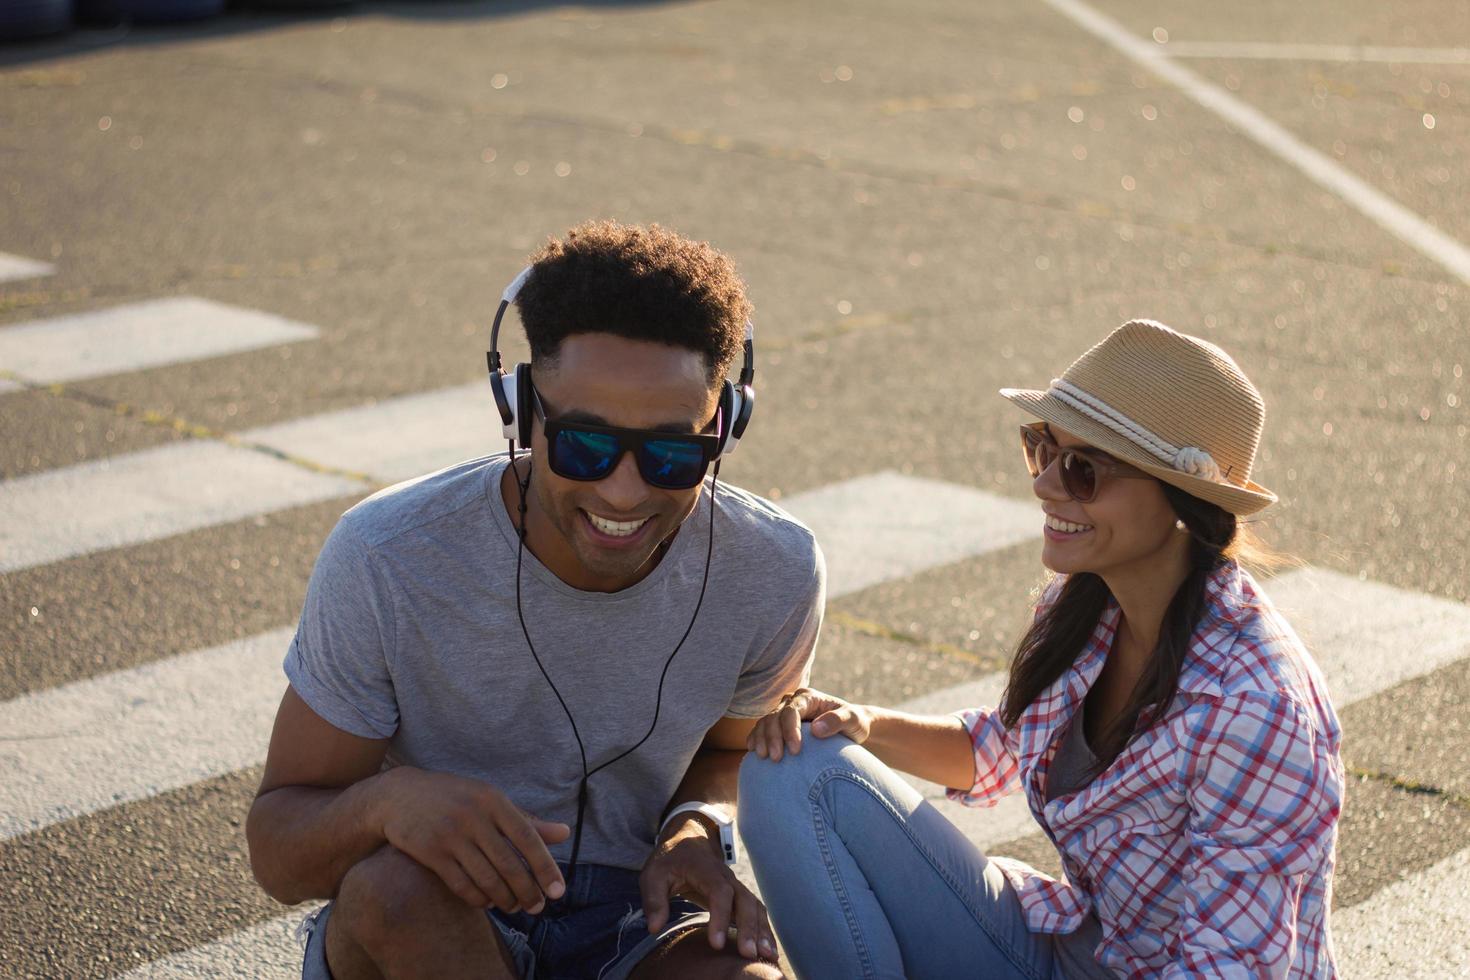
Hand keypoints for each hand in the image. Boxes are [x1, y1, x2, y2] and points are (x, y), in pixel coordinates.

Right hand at [378, 767, 569, 912]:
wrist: (400, 795)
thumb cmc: (456, 798)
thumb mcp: (490, 800)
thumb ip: (526, 820)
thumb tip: (565, 833)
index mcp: (493, 799)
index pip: (527, 837)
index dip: (545, 866)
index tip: (558, 891)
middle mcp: (473, 816)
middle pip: (508, 863)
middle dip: (527, 891)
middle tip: (537, 907)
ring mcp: (450, 834)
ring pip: (486, 878)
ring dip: (505, 899)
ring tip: (515, 907)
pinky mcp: (431, 852)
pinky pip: (461, 885)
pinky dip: (479, 898)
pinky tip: (489, 902)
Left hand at [640, 813, 777, 961]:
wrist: (689, 843)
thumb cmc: (669, 861)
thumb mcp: (653, 874)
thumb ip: (653, 899)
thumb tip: (654, 927)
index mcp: (705, 869)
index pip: (719, 892)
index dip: (720, 916)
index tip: (716, 944)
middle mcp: (727, 877)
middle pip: (744, 900)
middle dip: (748, 927)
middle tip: (748, 954)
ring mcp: (736, 886)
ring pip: (755, 906)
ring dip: (762, 930)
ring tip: (767, 957)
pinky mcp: (740, 897)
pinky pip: (757, 912)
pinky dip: (765, 930)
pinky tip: (770, 952)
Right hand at [746, 687, 873, 760]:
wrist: (851, 729)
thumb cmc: (855, 723)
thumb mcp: (853, 720)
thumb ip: (837, 721)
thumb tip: (815, 729)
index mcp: (809, 697)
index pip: (792, 711)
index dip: (790, 730)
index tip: (795, 751)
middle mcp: (793, 702)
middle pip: (775, 717)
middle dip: (773, 737)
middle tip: (776, 759)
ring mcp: (784, 712)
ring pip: (765, 722)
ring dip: (761, 739)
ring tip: (763, 757)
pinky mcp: (779, 725)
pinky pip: (762, 729)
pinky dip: (756, 738)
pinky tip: (754, 751)